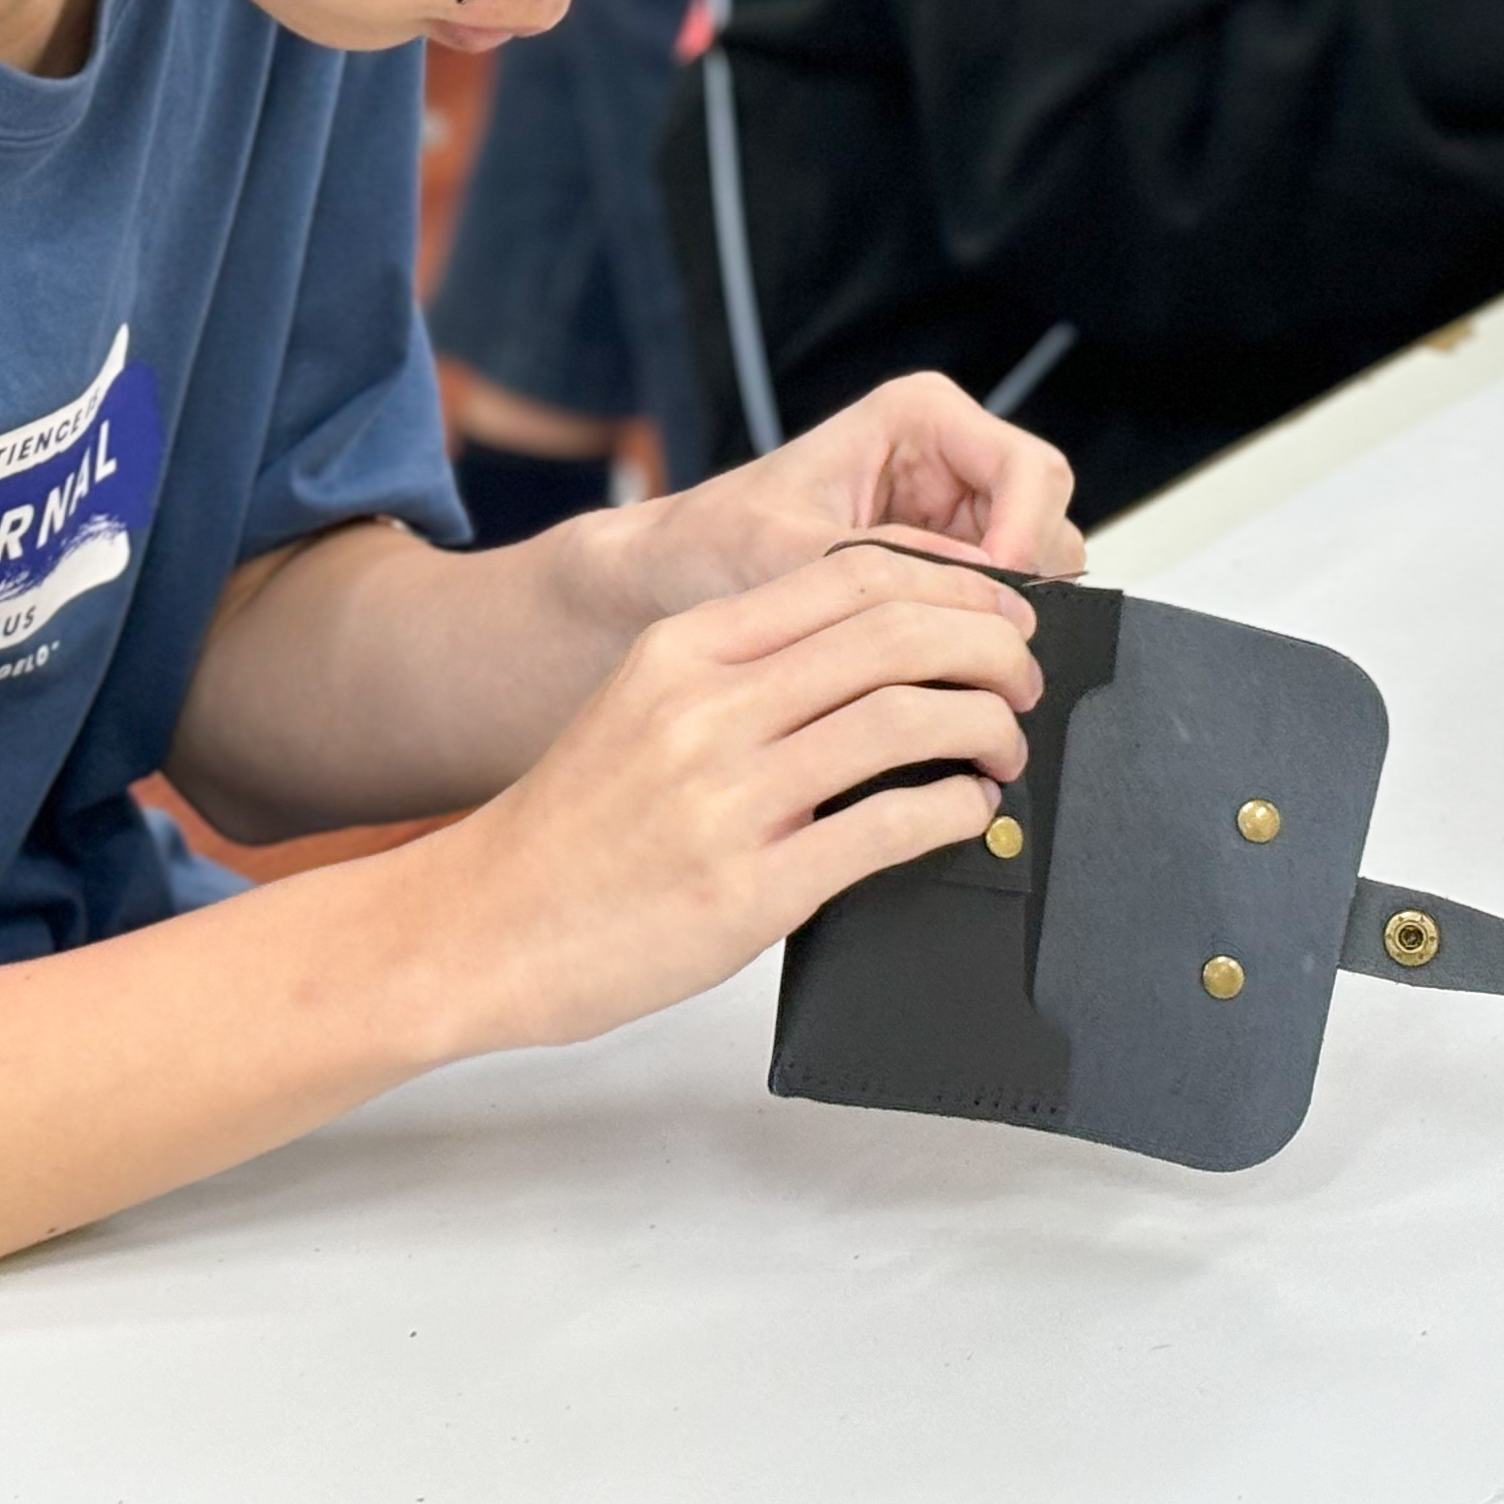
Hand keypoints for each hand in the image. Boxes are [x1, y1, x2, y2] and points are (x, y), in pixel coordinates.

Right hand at [413, 543, 1044, 1051]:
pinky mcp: (750, 888)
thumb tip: (874, 661)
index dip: (949, 587)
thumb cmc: (571, 828)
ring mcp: (728, 798)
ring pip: (904, 720)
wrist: (481, 925)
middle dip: (987, 650)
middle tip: (1022, 679)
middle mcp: (706, 709)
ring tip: (1004, 746)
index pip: (849, 578)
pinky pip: (887, 827)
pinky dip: (953, 810)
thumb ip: (741, 674)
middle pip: (892, 636)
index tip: (999, 614)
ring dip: (983, 727)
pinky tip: (968, 811)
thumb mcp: (641, 707)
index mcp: (683, 651)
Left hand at [613, 370, 1083, 622]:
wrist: (675, 575)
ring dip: (998, 620)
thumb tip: (979, 592)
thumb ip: (883, 564)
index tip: (993, 600)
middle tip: (979, 651)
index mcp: (921, 417)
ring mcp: (955, 517)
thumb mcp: (785, 549)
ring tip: (943, 664)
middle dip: (1022, 589)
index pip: (1030, 469)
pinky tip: (934, 669)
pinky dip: (977, 639)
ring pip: (1036, 573)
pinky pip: (997, 606)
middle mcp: (951, 459)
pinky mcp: (946, 571)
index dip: (1025, 537)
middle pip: (1049, 522)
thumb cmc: (715, 538)